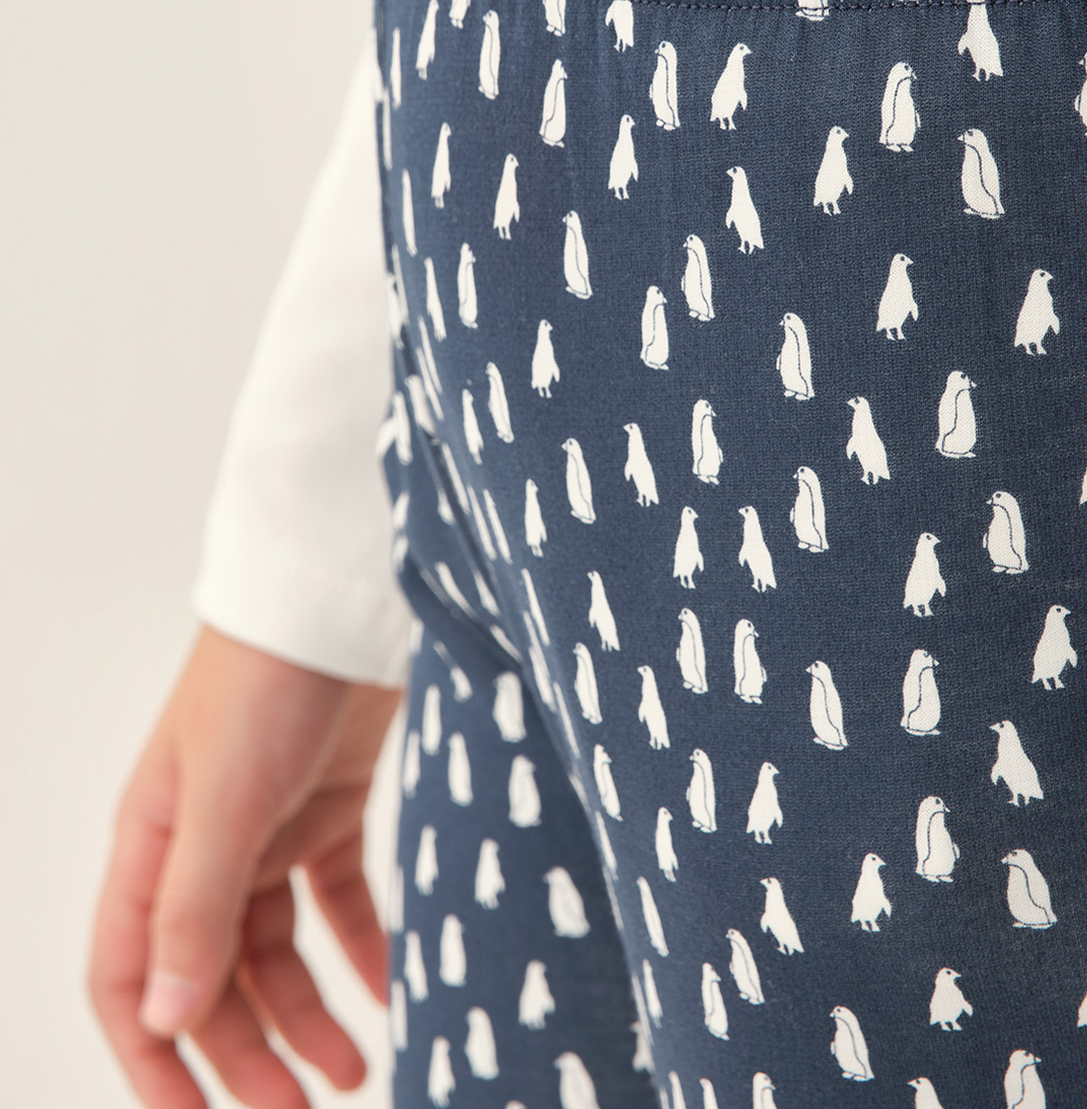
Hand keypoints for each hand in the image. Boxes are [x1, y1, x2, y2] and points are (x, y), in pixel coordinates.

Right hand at [88, 624, 404, 1107]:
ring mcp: (266, 826)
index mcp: (152, 845)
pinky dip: (360, 949)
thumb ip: (197, 907)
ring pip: (274, 950)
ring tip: (355, 1073)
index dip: (155, 1056)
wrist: (340, 593)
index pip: (129, 977)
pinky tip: (391, 990)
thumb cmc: (266, 678)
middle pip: (209, 977)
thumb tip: (169, 1017)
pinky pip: (337, 900)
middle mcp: (201, 844)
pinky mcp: (328, 805)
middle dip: (247, 1053)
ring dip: (306, 1015)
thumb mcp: (225, 797)